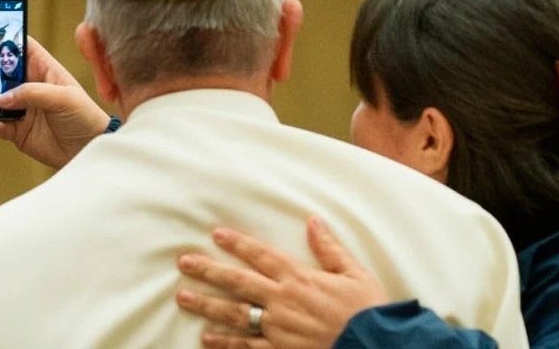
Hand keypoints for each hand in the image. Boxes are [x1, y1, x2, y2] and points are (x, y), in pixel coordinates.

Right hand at [0, 36, 110, 168]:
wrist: (90, 149)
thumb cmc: (85, 117)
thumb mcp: (64, 97)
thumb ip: (32, 93)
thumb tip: (2, 98)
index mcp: (44, 71)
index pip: (20, 49)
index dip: (1, 41)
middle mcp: (30, 88)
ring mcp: (22, 110)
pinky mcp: (18, 132)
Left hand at [176, 217, 388, 348]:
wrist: (374, 346)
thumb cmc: (367, 310)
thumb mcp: (353, 273)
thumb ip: (329, 248)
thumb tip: (313, 221)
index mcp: (300, 278)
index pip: (261, 255)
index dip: (238, 243)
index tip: (216, 234)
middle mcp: (283, 301)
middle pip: (238, 282)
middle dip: (209, 271)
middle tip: (184, 263)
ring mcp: (278, 329)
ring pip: (235, 314)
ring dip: (207, 305)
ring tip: (184, 297)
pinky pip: (246, 347)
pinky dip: (225, 344)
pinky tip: (206, 339)